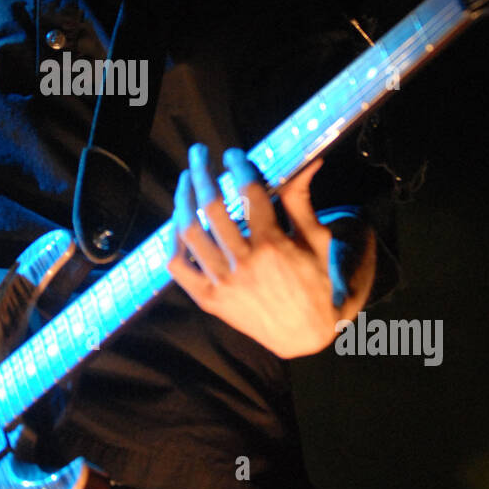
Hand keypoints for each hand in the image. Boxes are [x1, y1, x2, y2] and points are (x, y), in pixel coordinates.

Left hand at [165, 144, 374, 357]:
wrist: (305, 335)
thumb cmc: (315, 283)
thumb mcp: (316, 242)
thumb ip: (302, 201)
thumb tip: (309, 162)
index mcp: (273, 244)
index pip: (248, 191)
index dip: (238, 165)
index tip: (233, 154)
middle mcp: (243, 262)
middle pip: (212, 206)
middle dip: (203, 172)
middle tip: (199, 153)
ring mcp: (222, 282)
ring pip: (189, 232)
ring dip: (183, 199)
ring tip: (186, 179)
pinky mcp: (208, 299)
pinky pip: (178, 267)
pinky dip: (172, 242)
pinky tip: (177, 221)